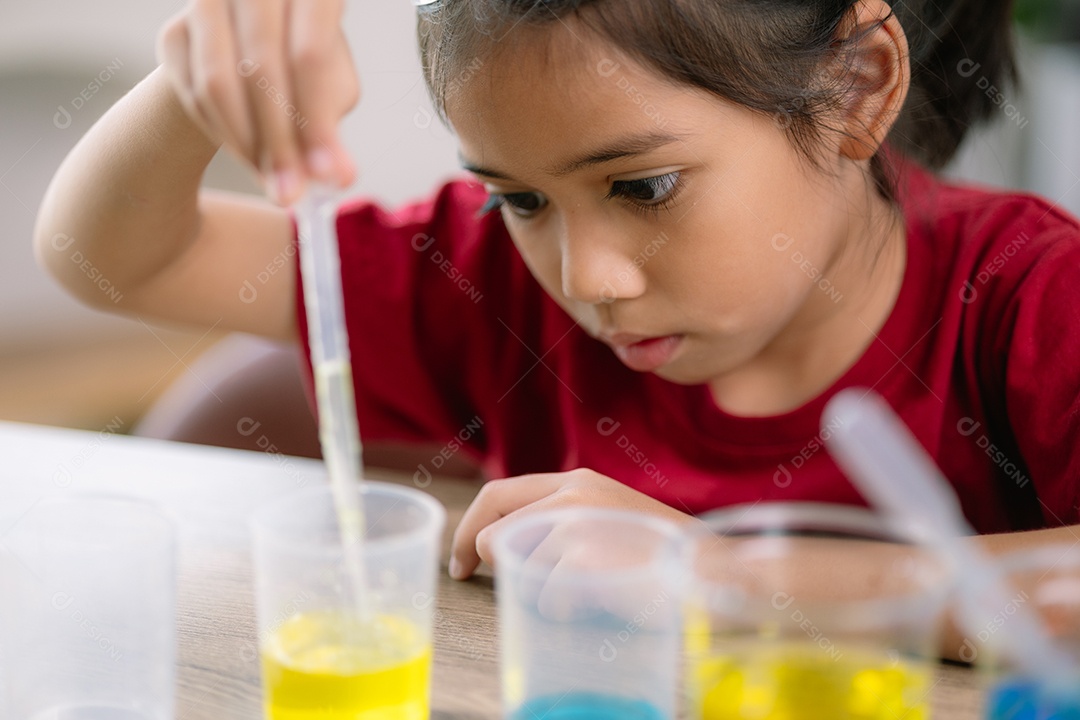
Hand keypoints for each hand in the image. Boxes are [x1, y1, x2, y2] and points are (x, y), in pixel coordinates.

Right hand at [157, 0, 358, 203]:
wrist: (242, 42)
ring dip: (246, 145)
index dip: (318, 121)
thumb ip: (335, 129)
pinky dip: (223, 135)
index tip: (328, 176)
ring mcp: (209, 4)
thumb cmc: (301, 67)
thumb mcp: (331, 89)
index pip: (312, 55)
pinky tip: (250, 159)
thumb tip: (341, 177)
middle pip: (261, 69)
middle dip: (278, 143)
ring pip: (218, 83)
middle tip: (291, 195)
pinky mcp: (174, 34)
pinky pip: (193, 95)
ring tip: (274, 181)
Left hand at [449, 468, 690, 580]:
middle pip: (495, 532)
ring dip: (539, 587)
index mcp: (576, 480)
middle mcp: (571, 493)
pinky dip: (563, 609)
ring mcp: (575, 523)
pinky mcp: (581, 556)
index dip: (469, 526)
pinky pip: (545, 596)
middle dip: (479, 557)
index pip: (498, 492)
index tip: (462, 556)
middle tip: (467, 578)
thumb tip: (504, 543)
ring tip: (583, 588)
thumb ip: (564, 518)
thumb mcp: (608, 517)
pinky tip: (597, 600)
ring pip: (518, 566)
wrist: (709, 569)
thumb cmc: (660, 554)